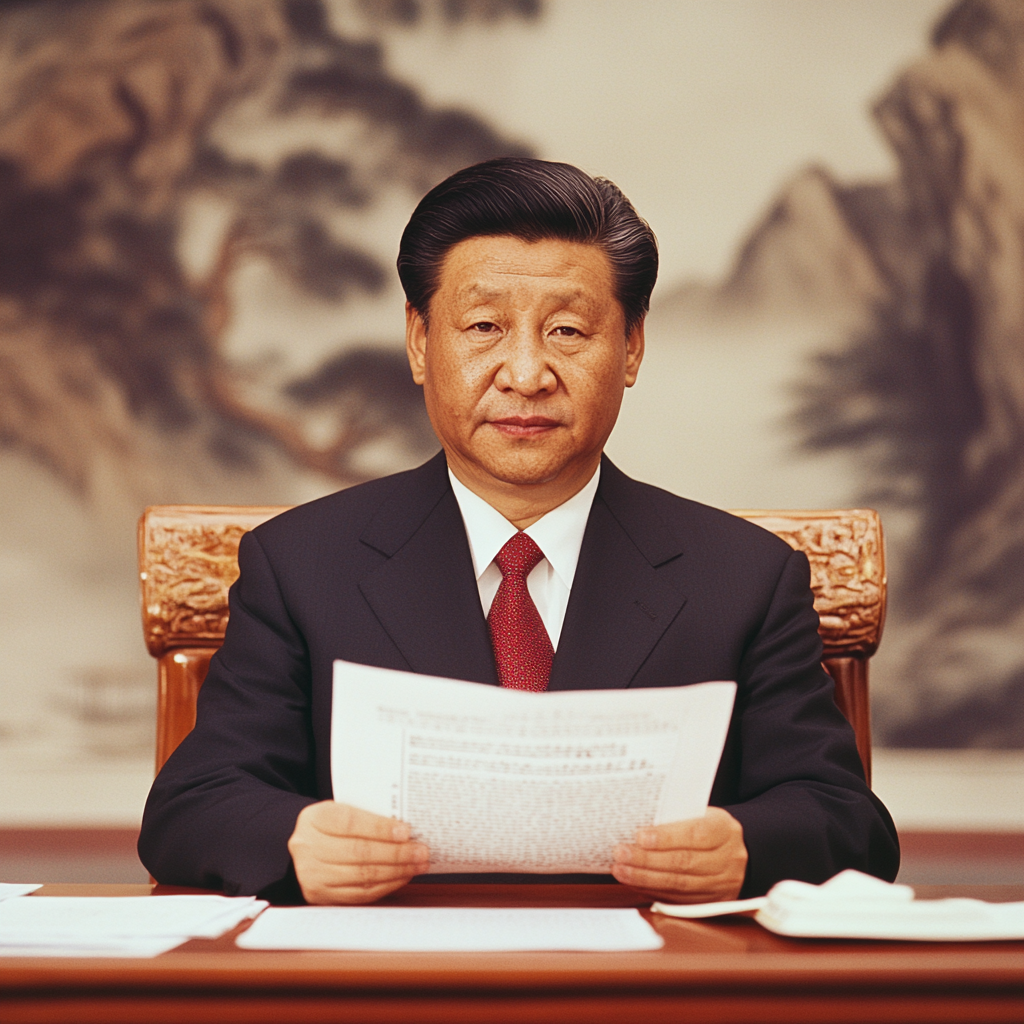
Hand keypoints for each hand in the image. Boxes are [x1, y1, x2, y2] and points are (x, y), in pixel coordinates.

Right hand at [288, 801, 429, 903]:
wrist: (303, 849)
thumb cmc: (331, 827)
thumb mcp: (341, 811)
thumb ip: (368, 816)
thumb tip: (405, 828)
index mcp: (315, 818)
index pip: (351, 822)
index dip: (380, 828)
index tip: (406, 831)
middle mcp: (308, 847)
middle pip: (359, 852)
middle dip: (396, 853)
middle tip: (421, 851)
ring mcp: (312, 874)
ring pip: (362, 875)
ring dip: (396, 871)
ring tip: (418, 864)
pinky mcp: (320, 895)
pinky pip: (360, 893)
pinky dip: (386, 886)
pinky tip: (402, 877)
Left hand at [611, 807, 746, 902]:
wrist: (739, 852)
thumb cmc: (710, 828)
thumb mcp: (701, 814)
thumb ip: (676, 819)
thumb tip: (638, 823)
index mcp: (724, 830)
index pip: (695, 834)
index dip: (666, 838)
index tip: (640, 836)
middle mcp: (727, 860)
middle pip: (684, 862)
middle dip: (647, 860)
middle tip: (621, 854)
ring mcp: (721, 884)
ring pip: (679, 884)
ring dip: (645, 878)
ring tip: (621, 870)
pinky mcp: (711, 902)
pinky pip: (679, 899)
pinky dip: (654, 891)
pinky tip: (635, 883)